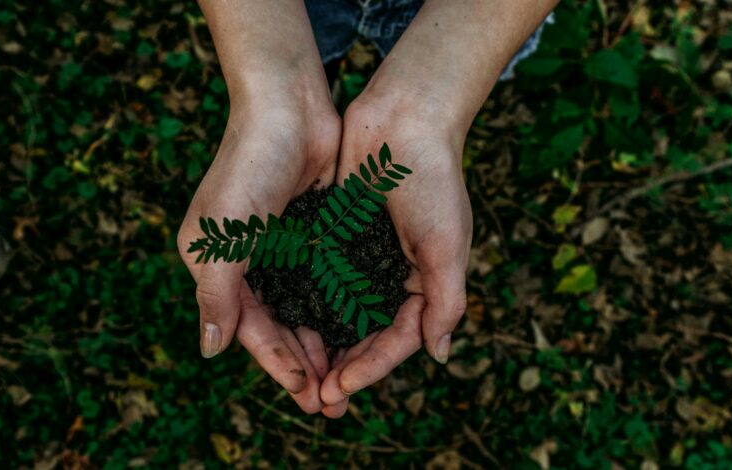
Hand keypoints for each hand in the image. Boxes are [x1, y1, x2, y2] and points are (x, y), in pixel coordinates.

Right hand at [177, 99, 340, 413]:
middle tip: (333, 401)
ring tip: (349, 377)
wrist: (288, 106)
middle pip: (279, 326)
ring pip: (305, 309)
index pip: (250, 329)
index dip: (278, 364)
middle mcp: (248, 262)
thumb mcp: (222, 236)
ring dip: (325, 343)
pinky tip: (360, 331)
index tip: (307, 394)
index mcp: (218, 266)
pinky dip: (339, 308)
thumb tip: (210, 351)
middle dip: (305, 364)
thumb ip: (216, 295)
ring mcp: (282, 248)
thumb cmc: (248, 166)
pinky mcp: (313, 232)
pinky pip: (326, 281)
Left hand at [318, 95, 471, 417]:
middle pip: (365, 335)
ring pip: (338, 313)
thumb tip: (438, 355)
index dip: (370, 368)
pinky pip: (318, 278)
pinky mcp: (335, 235)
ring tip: (297, 374)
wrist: (404, 118)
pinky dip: (305, 303)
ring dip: (321, 344)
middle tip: (315, 398)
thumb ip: (445, 301)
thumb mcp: (447, 244)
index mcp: (424, 283)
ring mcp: (362, 257)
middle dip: (343, 367)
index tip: (340, 388)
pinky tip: (284, 324)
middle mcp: (391, 275)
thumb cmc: (433, 179)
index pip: (397, 339)